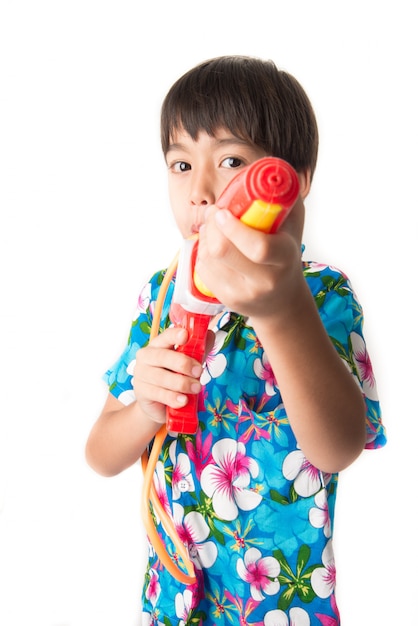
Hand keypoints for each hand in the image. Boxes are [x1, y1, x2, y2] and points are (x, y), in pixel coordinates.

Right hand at [133, 326, 212, 424]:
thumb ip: (199, 350)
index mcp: (158, 344)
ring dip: (182, 383)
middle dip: (183, 363)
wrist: (159, 403)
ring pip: (162, 377)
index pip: (166, 336)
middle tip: (199, 372)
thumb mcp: (188, 362)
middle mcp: (146, 356)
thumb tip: (210, 335)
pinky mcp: (141, 392)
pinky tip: (183, 400)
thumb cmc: (174, 376)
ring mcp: (141, 374)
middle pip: (163, 356)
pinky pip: (159, 394)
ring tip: (196, 388)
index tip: (185, 336)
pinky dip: (173, 398)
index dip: (175, 335)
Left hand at [195, 196, 305, 318]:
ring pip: (209, 257)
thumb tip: (270, 170)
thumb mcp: (292, 224)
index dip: (234, 227)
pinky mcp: (225, 298)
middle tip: (216, 213)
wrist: (281, 299)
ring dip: (207, 236)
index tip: (223, 211)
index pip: (258, 248)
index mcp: (284, 258)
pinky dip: (204, 251)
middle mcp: (264, 280)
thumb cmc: (286, 252)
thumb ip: (283, 197)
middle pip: (222, 251)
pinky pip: (202, 268)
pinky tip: (215, 246)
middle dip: (213, 225)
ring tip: (216, 229)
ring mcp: (242, 293)